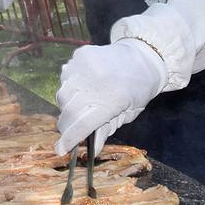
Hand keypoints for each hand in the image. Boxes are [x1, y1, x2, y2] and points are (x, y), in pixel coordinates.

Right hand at [54, 40, 165, 156]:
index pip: (83, 124)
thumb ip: (107, 129)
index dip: (69, 139)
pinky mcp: (81, 55)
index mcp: (112, 101)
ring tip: (80, 105)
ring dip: (66, 106)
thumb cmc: (139, 89)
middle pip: (68, 111)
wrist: (144, 56)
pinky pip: (65, 77)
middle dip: (66, 125)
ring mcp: (86, 66)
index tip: (61, 149)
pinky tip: (83, 86)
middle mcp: (96, 82)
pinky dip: (70, 86)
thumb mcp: (127, 114)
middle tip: (69, 130)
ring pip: (62, 94)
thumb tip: (91, 148)